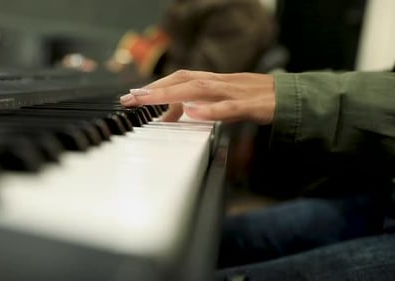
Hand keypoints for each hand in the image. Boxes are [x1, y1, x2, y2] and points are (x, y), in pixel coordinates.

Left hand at [119, 70, 275, 123]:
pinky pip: (229, 107)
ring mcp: (235, 92)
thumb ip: (200, 107)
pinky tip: (193, 112)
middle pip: (183, 80)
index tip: (133, 95)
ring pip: (200, 89)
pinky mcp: (251, 105)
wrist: (291, 97)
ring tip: (149, 100)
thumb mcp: (223, 102)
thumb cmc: (255, 98)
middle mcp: (220, 83)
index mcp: (214, 82)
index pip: (180, 79)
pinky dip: (210, 109)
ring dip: (172, 94)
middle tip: (131, 99)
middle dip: (155, 89)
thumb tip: (175, 115)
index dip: (156, 85)